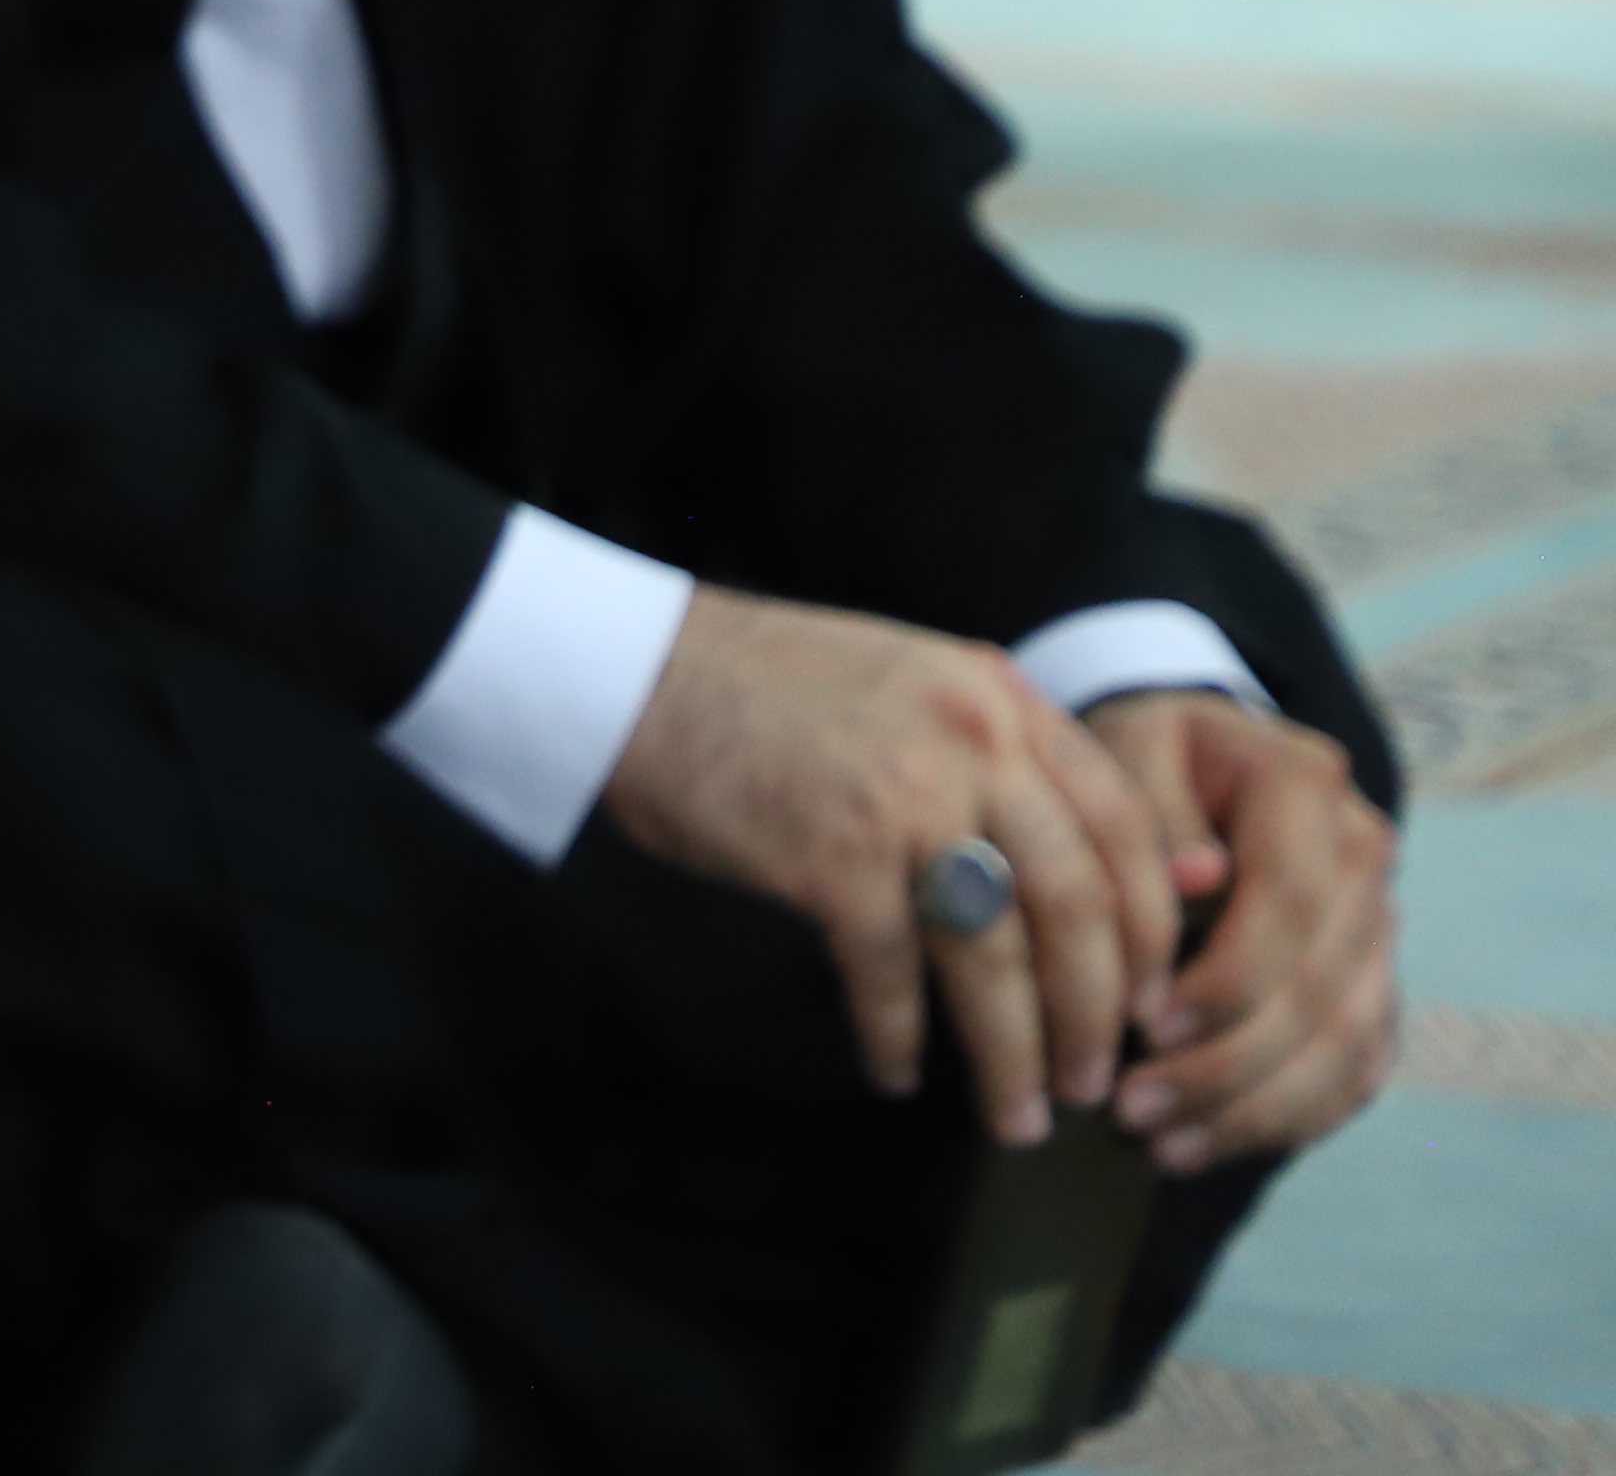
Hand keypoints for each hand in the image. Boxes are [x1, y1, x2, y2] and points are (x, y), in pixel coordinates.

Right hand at [601, 586, 1180, 1142]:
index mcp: (1001, 699)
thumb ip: (1011, 753)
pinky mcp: (830, 855)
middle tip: (1093, 1087)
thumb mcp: (915, 684)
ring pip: (994, 954)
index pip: (1123, 830)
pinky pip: (890, 971)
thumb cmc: (766, 687)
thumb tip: (1135, 859)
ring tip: (1019, 1117)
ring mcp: (902, 798)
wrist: (634, 670)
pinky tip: (896, 1070)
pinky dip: (897, 1034)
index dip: (1152, 934)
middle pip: (1076, 906)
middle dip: (1095, 1015)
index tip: (1153, 1007)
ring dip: (1012, 1051)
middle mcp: (972, 743)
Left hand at [1090, 690, 1397, 1172]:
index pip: (1291, 900)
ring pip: (1345, 1044)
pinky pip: (1351, 1072)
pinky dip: (1282, 1120)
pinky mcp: (1369, 985)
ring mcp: (1377, 927)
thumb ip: (1152, 809)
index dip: (1228, 975)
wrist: (1184, 760)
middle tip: (1130, 1109)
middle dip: (1227, 1063)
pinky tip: (1202, 1146)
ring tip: (1159, 1146)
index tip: (1147, 1026)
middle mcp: (1363, 857)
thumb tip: (1198, 876)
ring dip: (1253, 1109)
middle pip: (1321, 988)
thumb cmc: (1136, 756)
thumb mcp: (1123, 746)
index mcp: (1307, 785)